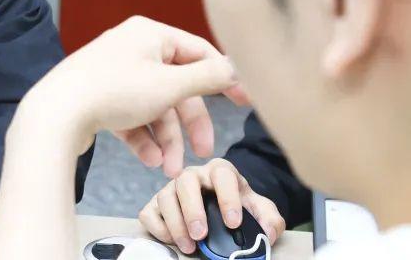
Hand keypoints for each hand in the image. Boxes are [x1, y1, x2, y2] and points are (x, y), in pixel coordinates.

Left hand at [12, 16, 248, 174]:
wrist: (55, 114)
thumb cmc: (112, 92)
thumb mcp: (170, 85)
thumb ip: (208, 77)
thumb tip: (237, 68)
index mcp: (150, 34)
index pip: (199, 52)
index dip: (224, 79)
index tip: (245, 103)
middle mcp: (131, 48)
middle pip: (176, 86)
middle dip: (189, 124)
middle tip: (202, 153)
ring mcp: (113, 73)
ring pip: (154, 106)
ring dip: (165, 139)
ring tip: (168, 170)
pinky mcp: (98, 96)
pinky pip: (131, 116)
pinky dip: (142, 138)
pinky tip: (149, 161)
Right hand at [139, 158, 285, 254]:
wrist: (223, 206)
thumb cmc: (239, 206)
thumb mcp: (260, 209)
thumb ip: (269, 218)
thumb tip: (266, 233)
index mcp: (220, 171)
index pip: (222, 175)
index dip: (227, 198)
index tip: (233, 223)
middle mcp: (193, 175)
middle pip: (185, 181)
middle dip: (192, 209)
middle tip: (201, 234)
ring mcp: (172, 188)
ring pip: (165, 197)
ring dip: (175, 223)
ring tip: (189, 246)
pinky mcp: (156, 203)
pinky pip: (149, 212)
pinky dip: (158, 227)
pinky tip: (172, 240)